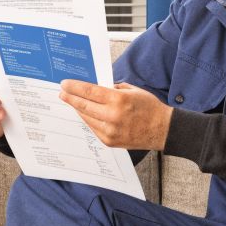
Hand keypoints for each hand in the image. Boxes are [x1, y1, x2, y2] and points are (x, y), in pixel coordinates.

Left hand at [58, 80, 172, 149]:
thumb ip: (112, 89)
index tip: (64, 84)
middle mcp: (112, 116)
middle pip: (83, 105)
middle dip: (70, 98)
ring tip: (71, 102)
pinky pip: (93, 128)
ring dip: (77, 109)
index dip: (74, 87)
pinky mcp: (109, 141)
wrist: (163, 130)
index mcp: (118, 100)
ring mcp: (110, 131)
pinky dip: (87, 119)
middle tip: (62, 93)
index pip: (89, 91)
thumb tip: (94, 88)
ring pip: (86, 118)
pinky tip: (84, 113)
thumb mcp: (132, 90)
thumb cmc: (149, 107)